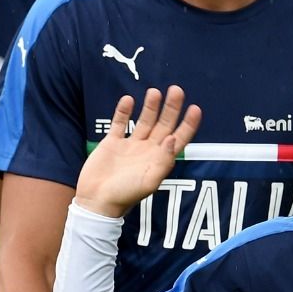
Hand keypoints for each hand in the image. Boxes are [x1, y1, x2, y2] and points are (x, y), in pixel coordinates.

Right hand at [74, 87, 201, 218]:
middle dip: (171, 108)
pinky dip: (123, 111)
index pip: (179, 138)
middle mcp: (148, 149)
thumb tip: (173, 138)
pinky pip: (119, 123)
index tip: (195, 108)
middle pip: (164, 124)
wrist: (97, 201)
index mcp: (159, 159)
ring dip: (150, 106)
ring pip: (144, 120)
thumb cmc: (125, 195)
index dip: (188, 124)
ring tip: (154, 92)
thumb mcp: (149, 181)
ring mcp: (130, 145)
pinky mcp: (112, 143)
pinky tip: (128, 100)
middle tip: (177, 90)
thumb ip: (163, 160)